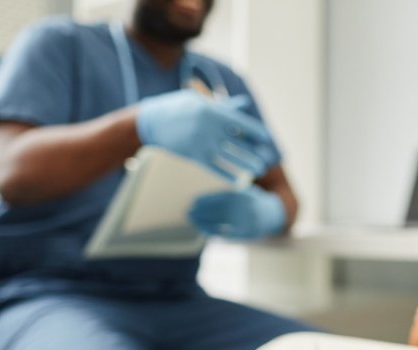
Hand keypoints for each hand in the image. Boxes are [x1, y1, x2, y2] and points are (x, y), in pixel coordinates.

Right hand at [136, 90, 279, 179]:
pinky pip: (214, 167)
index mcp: (213, 111)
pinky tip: (238, 180)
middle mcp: (209, 128)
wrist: (149, 122)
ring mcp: (200, 143)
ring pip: (230, 158)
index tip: (268, 140)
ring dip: (246, 165)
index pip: (243, 124)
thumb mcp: (200, 102)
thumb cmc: (178, 108)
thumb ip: (224, 106)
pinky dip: (227, 174)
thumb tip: (245, 104)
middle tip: (267, 161)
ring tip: (258, 171)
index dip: (258, 133)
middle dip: (255, 153)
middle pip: (239, 144)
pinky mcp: (192, 155)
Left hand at [188, 187, 285, 239]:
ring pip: (222, 222)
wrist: (275, 213)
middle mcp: (246, 208)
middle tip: (188, 212)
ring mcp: (248, 221)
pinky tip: (204, 229)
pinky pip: (228, 233)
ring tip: (193, 221)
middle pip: (219, 210)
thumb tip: (202, 199)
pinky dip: (215, 231)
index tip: (193, 201)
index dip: (206, 200)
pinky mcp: (248, 232)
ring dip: (205, 222)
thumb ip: (228, 193)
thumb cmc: (253, 200)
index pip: (221, 197)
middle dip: (202, 212)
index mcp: (245, 195)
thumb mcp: (244, 190)